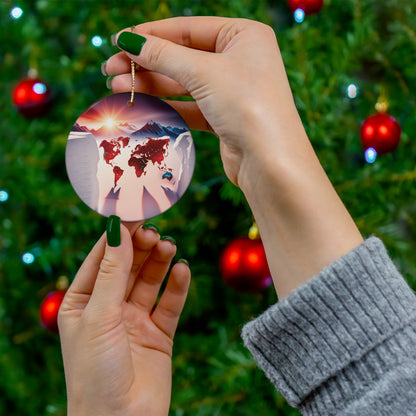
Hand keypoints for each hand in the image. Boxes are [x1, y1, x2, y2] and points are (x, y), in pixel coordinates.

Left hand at [58, 220, 189, 415]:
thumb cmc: (95, 372)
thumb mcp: (99, 315)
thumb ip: (112, 272)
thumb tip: (118, 230)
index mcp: (83, 302)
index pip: (101, 259)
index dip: (118, 236)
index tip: (135, 214)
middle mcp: (109, 308)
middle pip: (128, 266)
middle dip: (141, 248)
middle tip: (155, 232)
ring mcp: (135, 320)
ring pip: (150, 281)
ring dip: (160, 262)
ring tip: (169, 247)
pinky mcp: (159, 333)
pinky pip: (170, 303)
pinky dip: (177, 286)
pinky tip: (182, 270)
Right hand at [104, 17, 299, 185]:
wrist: (270, 162)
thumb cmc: (247, 106)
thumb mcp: (203, 72)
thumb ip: (164, 55)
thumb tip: (128, 40)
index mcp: (244, 35)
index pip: (188, 28)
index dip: (151, 34)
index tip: (118, 41)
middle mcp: (240, 60)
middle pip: (183, 56)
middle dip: (146, 63)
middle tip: (110, 69)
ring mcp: (233, 90)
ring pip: (184, 83)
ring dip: (151, 85)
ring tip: (117, 87)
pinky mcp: (225, 117)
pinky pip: (190, 106)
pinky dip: (167, 106)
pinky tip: (141, 105)